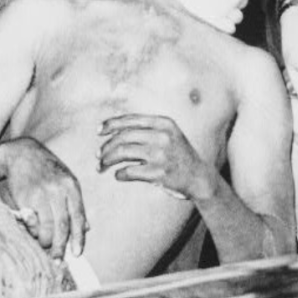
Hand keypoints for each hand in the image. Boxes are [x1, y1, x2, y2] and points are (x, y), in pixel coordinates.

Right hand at [0, 137, 87, 259]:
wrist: (21, 153)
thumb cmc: (46, 169)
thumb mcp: (66, 180)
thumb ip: (75, 203)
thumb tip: (86, 227)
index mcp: (71, 186)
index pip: (78, 216)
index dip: (78, 238)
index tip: (77, 253)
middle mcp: (58, 190)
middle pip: (63, 226)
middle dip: (61, 246)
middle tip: (58, 259)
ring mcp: (41, 194)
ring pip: (47, 228)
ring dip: (45, 240)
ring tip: (44, 242)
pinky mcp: (25, 198)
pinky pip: (32, 223)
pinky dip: (33, 230)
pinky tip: (33, 229)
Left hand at [98, 114, 214, 200]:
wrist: (199, 177)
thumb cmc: (178, 155)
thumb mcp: (168, 134)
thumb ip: (146, 129)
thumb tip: (113, 128)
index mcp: (164, 123)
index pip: (131, 119)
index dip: (111, 124)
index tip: (98, 130)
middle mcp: (162, 136)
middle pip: (124, 136)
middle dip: (106, 146)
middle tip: (98, 155)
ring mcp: (161, 155)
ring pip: (123, 152)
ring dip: (107, 160)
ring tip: (101, 166)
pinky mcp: (159, 173)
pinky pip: (129, 171)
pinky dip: (119, 174)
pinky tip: (118, 175)